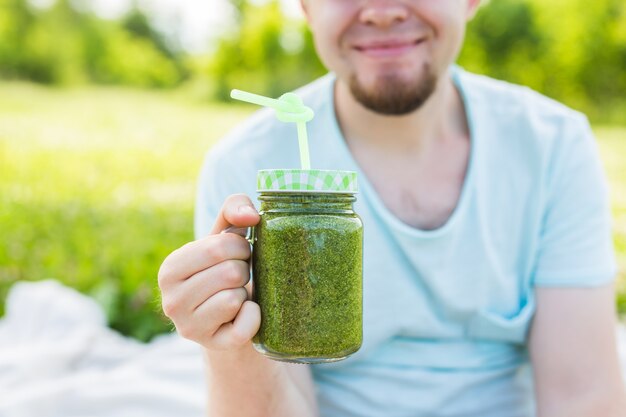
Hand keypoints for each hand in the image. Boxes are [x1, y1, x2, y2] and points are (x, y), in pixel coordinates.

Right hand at [158, 194, 260, 350]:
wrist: (231, 315)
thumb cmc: (227, 267)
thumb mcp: (226, 234)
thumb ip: (235, 208)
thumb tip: (251, 216)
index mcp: (170, 269)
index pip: (218, 247)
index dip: (241, 246)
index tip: (240, 253)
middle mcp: (171, 302)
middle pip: (231, 273)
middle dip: (245, 269)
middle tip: (239, 275)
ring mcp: (189, 328)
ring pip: (236, 298)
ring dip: (246, 293)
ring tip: (236, 294)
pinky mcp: (212, 346)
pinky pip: (245, 326)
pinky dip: (254, 316)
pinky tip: (245, 313)